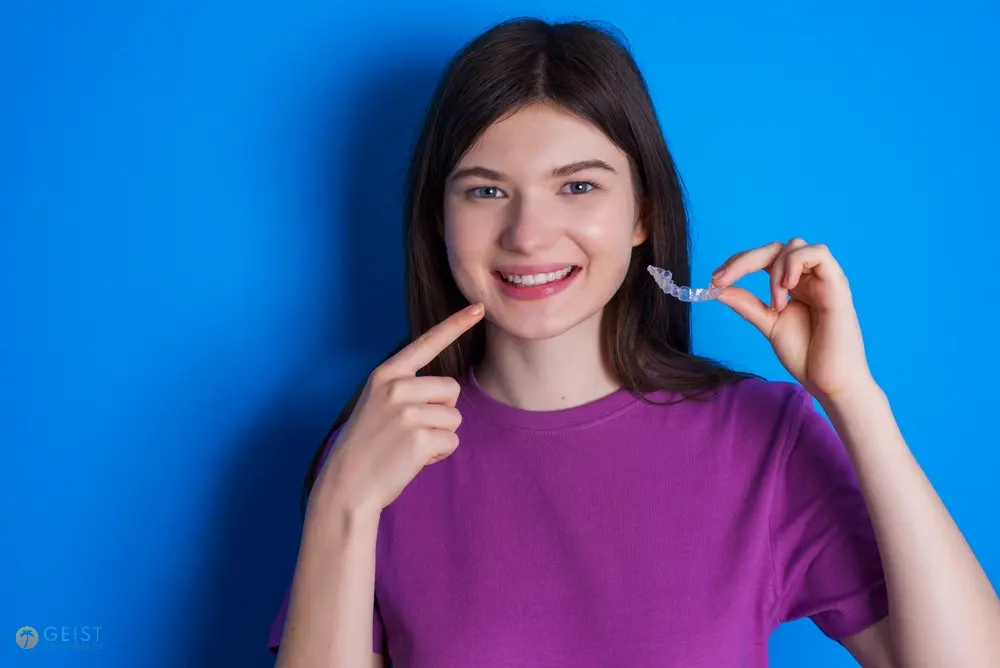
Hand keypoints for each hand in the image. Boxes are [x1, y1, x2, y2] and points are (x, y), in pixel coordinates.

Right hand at [313, 303, 485, 516]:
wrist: (346, 485)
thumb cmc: (367, 445)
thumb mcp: (378, 403)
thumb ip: (407, 389)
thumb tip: (447, 390)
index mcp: (386, 374)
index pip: (427, 343)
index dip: (455, 324)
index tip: (478, 307)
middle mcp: (396, 387)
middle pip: (452, 389)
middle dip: (442, 412)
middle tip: (412, 430)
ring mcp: (408, 413)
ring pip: (454, 417)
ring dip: (440, 435)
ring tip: (409, 446)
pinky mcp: (419, 439)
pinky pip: (451, 441)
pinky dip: (439, 454)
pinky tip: (414, 460)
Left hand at [711, 238, 873, 400]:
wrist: (829, 382)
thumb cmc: (806, 355)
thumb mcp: (768, 324)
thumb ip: (747, 304)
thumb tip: (718, 288)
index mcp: (793, 285)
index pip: (764, 258)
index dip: (738, 263)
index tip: (715, 280)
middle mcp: (809, 277)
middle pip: (776, 247)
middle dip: (745, 260)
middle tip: (723, 279)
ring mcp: (825, 279)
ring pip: (795, 245)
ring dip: (774, 270)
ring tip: (775, 304)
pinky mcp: (838, 285)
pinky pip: (819, 253)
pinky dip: (795, 264)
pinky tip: (787, 288)